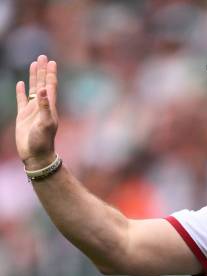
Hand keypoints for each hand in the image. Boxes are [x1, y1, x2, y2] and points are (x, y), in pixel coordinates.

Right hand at [15, 55, 58, 169]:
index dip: (51, 74)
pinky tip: (21, 83)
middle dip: (42, 71)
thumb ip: (44, 106)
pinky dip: (21, 91)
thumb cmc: (42, 141)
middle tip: (43, 56)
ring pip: (33, 89)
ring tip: (33, 64)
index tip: (52, 61)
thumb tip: (42, 90)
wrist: (36, 155)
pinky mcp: (24, 116)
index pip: (50, 86)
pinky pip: (22, 100)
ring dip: (33, 77)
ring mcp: (33, 110)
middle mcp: (42, 106)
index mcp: (49, 106)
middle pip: (42, 83)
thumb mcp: (45, 123)